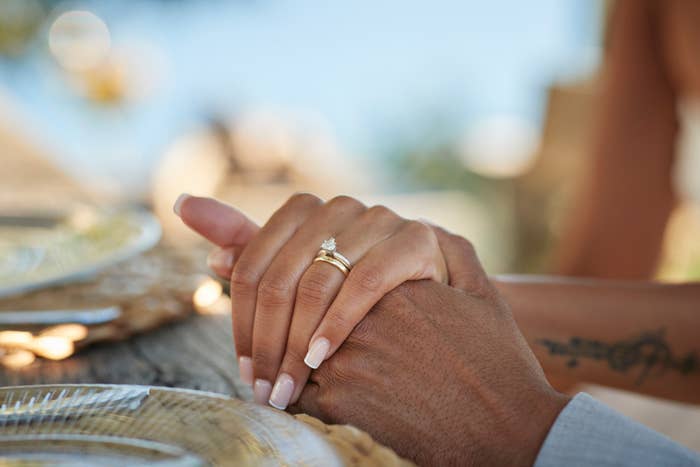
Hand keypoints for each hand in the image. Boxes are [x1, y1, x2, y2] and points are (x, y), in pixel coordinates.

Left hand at [175, 193, 447, 408]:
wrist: (443, 312)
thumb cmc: (372, 301)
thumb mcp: (314, 281)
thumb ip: (262, 259)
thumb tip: (213, 260)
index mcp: (306, 212)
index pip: (253, 267)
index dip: (242, 321)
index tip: (246, 367)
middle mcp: (339, 209)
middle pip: (279, 279)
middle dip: (266, 342)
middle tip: (263, 387)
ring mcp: (378, 220)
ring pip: (315, 283)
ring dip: (295, 345)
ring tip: (287, 388)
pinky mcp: (414, 240)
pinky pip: (362, 285)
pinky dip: (335, 325)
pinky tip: (320, 360)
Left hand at [292, 243, 569, 465]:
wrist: (507, 429)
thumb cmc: (497, 364)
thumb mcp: (482, 294)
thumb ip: (453, 251)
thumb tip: (427, 227)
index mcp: (392, 282)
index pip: (326, 267)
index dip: (307, 283)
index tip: (293, 294)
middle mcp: (364, 314)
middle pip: (300, 299)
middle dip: (277, 316)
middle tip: (268, 338)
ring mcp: (348, 356)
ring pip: (289, 343)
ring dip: (277, 355)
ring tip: (271, 372)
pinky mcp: (340, 401)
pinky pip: (296, 391)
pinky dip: (290, 395)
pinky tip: (294, 401)